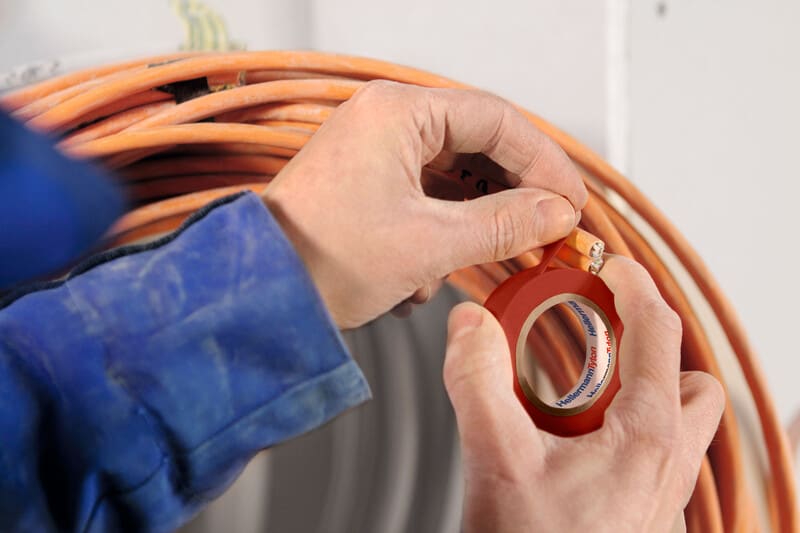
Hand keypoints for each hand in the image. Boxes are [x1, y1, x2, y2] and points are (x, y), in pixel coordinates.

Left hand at [262, 81, 586, 327]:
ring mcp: (374, 152)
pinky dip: (445, 227)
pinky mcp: (367, 184)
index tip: (569, 201)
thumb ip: (504, 224)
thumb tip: (555, 214)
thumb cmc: (320, 259)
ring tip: (504, 254)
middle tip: (547, 230)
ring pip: (454, 175)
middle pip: (477, 145)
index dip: (543, 163)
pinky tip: (442, 267)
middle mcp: (384, 122)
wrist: (260, 294)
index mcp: (397, 113)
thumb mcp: (429, 243)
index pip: (496, 120)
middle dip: (514, 193)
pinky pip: (426, 194)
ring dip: (480, 218)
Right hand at [443, 256, 724, 532]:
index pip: (658, 332)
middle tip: (597, 331)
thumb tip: (468, 325)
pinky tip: (574, 435)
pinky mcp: (643, 511)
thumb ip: (478, 380)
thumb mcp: (496, 458)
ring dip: (643, 386)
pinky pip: (655, 451)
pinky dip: (626, 423)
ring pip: (680, 419)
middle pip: (688, 378)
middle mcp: (668, 462)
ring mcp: (661, 491)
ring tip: (584, 383)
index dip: (633, 285)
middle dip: (650, 343)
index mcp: (647, 434)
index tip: (607, 265)